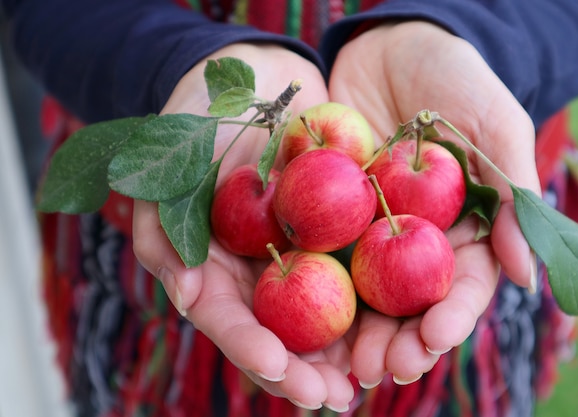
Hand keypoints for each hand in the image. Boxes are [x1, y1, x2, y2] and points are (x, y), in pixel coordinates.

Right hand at [132, 44, 354, 410]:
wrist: (255, 80)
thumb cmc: (199, 124)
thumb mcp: (169, 171)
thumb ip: (164, 235)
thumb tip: (187, 299)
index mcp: (217, 269)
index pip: (231, 321)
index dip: (251, 348)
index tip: (279, 367)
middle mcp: (261, 273)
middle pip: (283, 334)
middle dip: (307, 369)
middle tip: (335, 396)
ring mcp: (302, 255)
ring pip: (327, 315)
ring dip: (350, 349)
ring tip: (377, 373)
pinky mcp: (343, 232)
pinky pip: (364, 268)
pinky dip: (381, 296)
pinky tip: (405, 318)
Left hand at [329, 21, 540, 385]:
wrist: (392, 45)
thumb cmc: (455, 79)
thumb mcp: (495, 126)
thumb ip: (512, 195)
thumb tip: (523, 275)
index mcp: (462, 230)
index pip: (461, 287)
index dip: (449, 318)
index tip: (432, 341)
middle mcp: (415, 239)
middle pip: (407, 303)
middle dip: (395, 340)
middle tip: (377, 369)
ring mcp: (368, 229)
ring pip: (361, 291)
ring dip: (351, 331)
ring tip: (339, 363)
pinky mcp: (327, 212)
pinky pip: (319, 249)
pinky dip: (309, 282)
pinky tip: (295, 310)